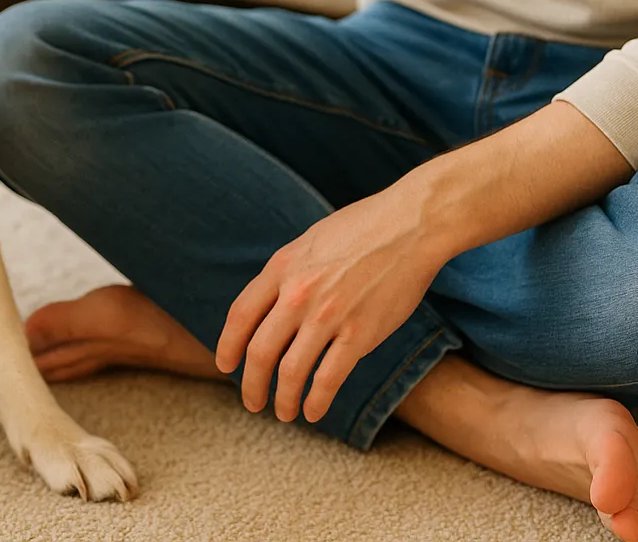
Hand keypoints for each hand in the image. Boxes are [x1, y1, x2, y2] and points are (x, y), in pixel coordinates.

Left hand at [215, 186, 447, 423]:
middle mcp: (298, 294)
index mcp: (282, 268)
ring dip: (282, 400)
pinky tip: (313, 411)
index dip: (227, 347)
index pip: (239, 316)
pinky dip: (316, 401)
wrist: (411, 224)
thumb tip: (270, 304)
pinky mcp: (360, 333)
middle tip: (252, 401)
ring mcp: (328, 315)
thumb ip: (287, 273)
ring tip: (282, 413)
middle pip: (259, 351)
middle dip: (250, 384)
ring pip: (290, 372)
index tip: (225, 365)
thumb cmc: (363, 228)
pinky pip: (328, 378)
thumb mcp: (309, 242)